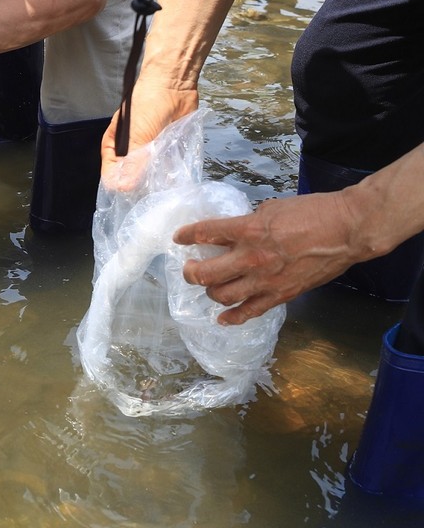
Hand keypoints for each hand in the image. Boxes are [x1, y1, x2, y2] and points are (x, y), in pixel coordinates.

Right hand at [100, 80, 197, 190]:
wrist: (175, 83)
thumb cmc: (148, 103)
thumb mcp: (138, 134)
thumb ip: (133, 162)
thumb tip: (123, 188)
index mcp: (115, 145)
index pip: (111, 171)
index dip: (118, 183)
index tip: (130, 193)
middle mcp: (130, 149)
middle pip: (131, 174)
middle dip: (139, 183)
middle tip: (149, 193)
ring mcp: (149, 149)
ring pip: (149, 171)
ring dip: (156, 177)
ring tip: (164, 186)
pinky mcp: (167, 147)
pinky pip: (166, 164)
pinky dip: (170, 170)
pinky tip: (175, 177)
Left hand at [173, 190, 365, 325]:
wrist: (348, 230)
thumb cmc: (313, 212)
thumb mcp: (272, 209)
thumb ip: (248, 224)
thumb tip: (232, 234)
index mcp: (248, 230)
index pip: (204, 233)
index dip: (186, 236)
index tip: (178, 238)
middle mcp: (251, 258)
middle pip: (205, 274)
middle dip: (191, 272)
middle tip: (189, 268)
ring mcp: (265, 280)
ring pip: (222, 296)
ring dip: (210, 291)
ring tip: (210, 286)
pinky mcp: (280, 295)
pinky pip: (248, 312)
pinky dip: (232, 317)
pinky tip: (222, 318)